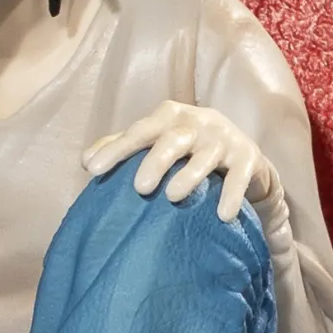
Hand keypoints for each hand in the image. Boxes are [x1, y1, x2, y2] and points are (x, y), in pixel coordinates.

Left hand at [83, 100, 279, 222]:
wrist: (243, 154)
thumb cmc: (187, 148)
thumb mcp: (157, 142)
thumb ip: (122, 148)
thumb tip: (86, 160)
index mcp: (169, 117)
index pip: (139, 131)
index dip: (116, 148)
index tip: (92, 169)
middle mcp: (198, 123)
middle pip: (174, 138)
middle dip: (156, 160)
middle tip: (139, 188)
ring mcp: (224, 139)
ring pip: (206, 156)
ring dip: (190, 175)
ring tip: (173, 196)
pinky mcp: (247, 158)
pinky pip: (239, 176)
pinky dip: (231, 195)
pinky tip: (222, 215)